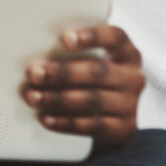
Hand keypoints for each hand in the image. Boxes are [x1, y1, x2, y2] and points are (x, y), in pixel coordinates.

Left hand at [22, 25, 144, 145]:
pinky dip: (65, 122)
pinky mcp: (122, 129)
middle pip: (97, 72)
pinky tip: (46, 118)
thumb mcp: (91, 62)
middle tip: (34, 73)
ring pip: (92, 100)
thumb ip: (72, 55)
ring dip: (57, 98)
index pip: (115, 37)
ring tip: (33, 97)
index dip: (91, 36)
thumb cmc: (92, 80)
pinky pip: (91, 125)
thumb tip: (37, 56)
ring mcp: (130, 105)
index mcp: (127, 53)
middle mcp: (133, 77)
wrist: (113, 119)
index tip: (64, 39)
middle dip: (62, 73)